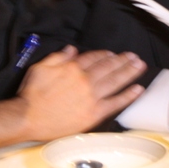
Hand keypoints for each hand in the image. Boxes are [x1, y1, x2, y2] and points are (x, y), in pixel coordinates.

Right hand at [18, 46, 145, 140]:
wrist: (28, 118)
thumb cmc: (32, 94)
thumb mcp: (40, 67)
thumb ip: (58, 57)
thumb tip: (72, 49)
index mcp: (73, 68)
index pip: (94, 58)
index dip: (105, 54)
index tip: (112, 54)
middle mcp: (85, 80)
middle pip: (108, 67)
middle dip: (122, 61)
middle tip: (134, 56)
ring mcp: (91, 97)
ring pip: (115, 81)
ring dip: (129, 72)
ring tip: (140, 66)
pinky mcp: (94, 113)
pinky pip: (115, 103)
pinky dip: (128, 96)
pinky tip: (137, 89)